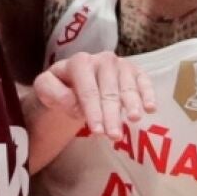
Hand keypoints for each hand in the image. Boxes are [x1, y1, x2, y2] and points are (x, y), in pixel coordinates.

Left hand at [33, 51, 156, 139]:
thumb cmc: (60, 88)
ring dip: (132, 104)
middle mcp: (102, 60)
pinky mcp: (133, 71)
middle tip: (114, 135)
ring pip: (127, 86)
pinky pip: (143, 80)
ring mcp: (120, 65)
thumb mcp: (45, 89)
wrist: (72, 83)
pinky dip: (148, 93)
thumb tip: (73, 103)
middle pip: (109, 91)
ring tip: (134, 119)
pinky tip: (151, 108)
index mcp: (79, 62)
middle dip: (112, 114)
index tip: (97, 131)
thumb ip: (52, 92)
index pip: (88, 90)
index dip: (93, 111)